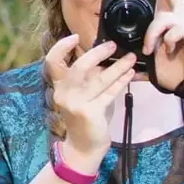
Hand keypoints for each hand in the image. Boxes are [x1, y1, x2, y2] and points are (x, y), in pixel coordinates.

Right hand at [45, 34, 137, 168]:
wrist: (84, 146)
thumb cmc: (85, 117)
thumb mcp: (82, 95)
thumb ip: (88, 78)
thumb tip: (104, 56)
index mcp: (59, 87)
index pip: (53, 62)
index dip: (61, 47)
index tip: (75, 37)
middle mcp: (64, 94)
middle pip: (78, 67)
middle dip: (97, 53)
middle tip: (112, 46)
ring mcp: (76, 104)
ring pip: (98, 80)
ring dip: (117, 67)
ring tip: (131, 58)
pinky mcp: (90, 113)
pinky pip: (109, 93)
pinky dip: (121, 82)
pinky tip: (130, 74)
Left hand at [139, 0, 183, 91]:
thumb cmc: (170, 71)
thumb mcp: (146, 61)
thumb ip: (131, 55)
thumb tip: (110, 56)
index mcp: (166, 21)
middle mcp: (178, 18)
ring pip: (166, 17)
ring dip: (152, 32)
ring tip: (147, 50)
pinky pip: (181, 28)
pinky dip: (170, 38)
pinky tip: (168, 49)